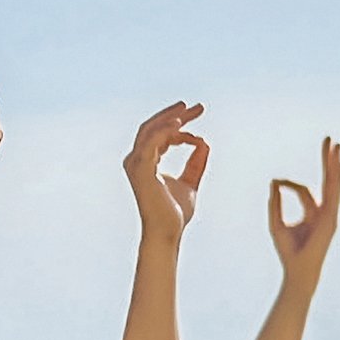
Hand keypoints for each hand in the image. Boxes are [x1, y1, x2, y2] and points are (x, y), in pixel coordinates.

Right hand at [123, 100, 208, 243]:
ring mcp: (136, 163)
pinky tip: (181, 124)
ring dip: (170, 118)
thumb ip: (196, 163)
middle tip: (197, 107)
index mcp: (145, 162)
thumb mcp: (190, 182)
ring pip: (150, 130)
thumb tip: (204, 142)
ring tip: (189, 110)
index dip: (180, 127)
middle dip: (175, 115)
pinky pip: (151, 141)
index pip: (160, 135)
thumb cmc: (175, 213)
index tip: (200, 125)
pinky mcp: (141, 168)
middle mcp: (137, 160)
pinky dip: (165, 130)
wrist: (167, 232)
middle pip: (153, 128)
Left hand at [268, 137, 339, 276]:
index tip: (276, 182)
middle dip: (327, 160)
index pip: (303, 189)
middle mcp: (325, 210)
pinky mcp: (330, 219)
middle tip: (329, 139)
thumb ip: (275, 202)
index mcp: (313, 212)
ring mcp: (330, 214)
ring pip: (332, 184)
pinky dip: (335, 180)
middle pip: (327, 180)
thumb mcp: (276, 222)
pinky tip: (337, 167)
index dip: (287, 183)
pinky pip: (332, 195)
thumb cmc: (287, 250)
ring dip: (333, 164)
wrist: (297, 270)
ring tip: (335, 146)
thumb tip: (273, 182)